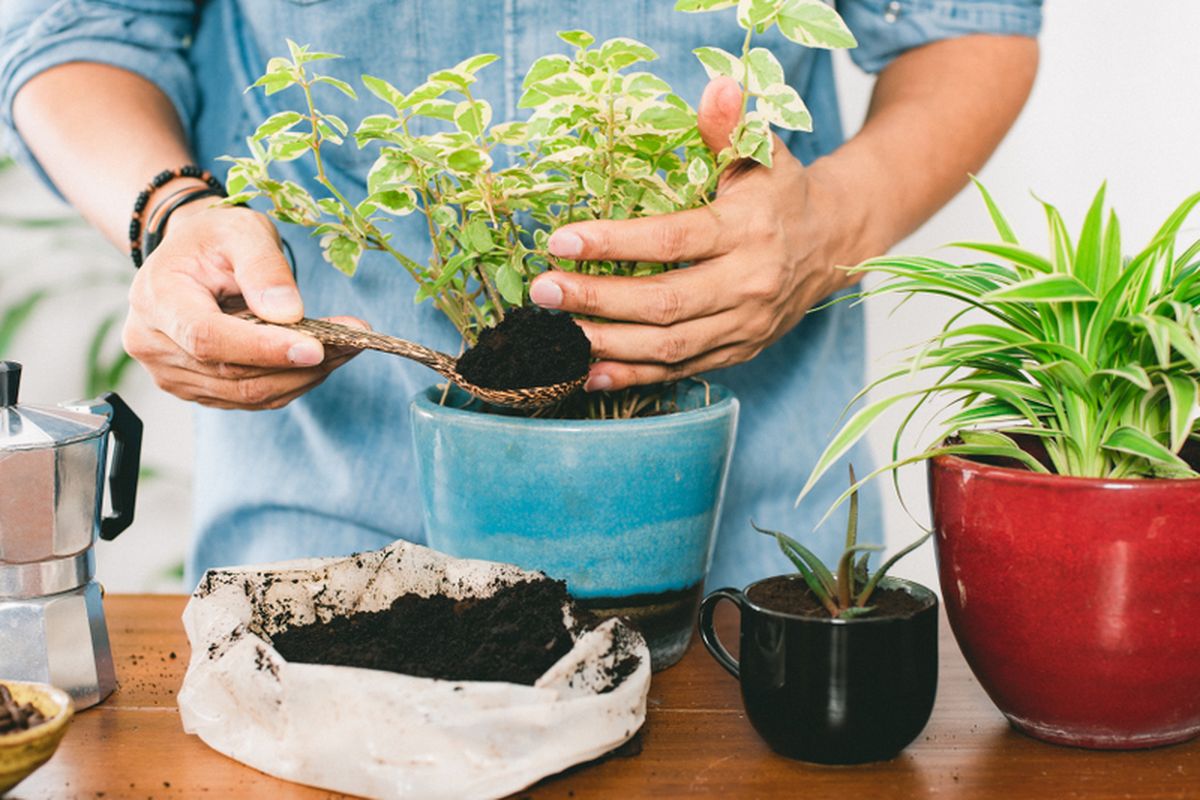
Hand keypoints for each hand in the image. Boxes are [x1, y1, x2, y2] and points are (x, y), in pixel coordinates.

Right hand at [122, 202, 364, 409]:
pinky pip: (251, 397)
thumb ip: (264, 268)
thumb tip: (289, 314)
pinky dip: (292, 381)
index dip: (263, 349)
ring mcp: (172, 373)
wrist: (193, 256)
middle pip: (233, 374)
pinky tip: (321, 359)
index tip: (315, 347)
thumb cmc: (215, 238)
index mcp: (158, 299)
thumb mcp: (242, 231)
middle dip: (300, 363)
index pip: (208, 338)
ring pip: (248, 393)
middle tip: (353, 341)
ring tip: (346, 347)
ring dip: (304, 376)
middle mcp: (153, 344)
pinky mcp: (197, 389)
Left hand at [529, 77, 859, 391]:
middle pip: (664, 303)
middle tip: (543, 290)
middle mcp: (749, 284)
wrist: (832, 244)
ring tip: (553, 334)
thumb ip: (731, 126)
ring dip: (606, 342)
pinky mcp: (738, 351)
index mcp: (748, 231)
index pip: (673, 241)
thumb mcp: (763, 152)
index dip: (614, 243)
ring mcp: (744, 325)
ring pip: (668, 346)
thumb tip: (718, 85)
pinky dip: (632, 376)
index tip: (562, 240)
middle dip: (597, 300)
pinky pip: (680, 370)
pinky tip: (586, 371)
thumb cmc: (782, 193)